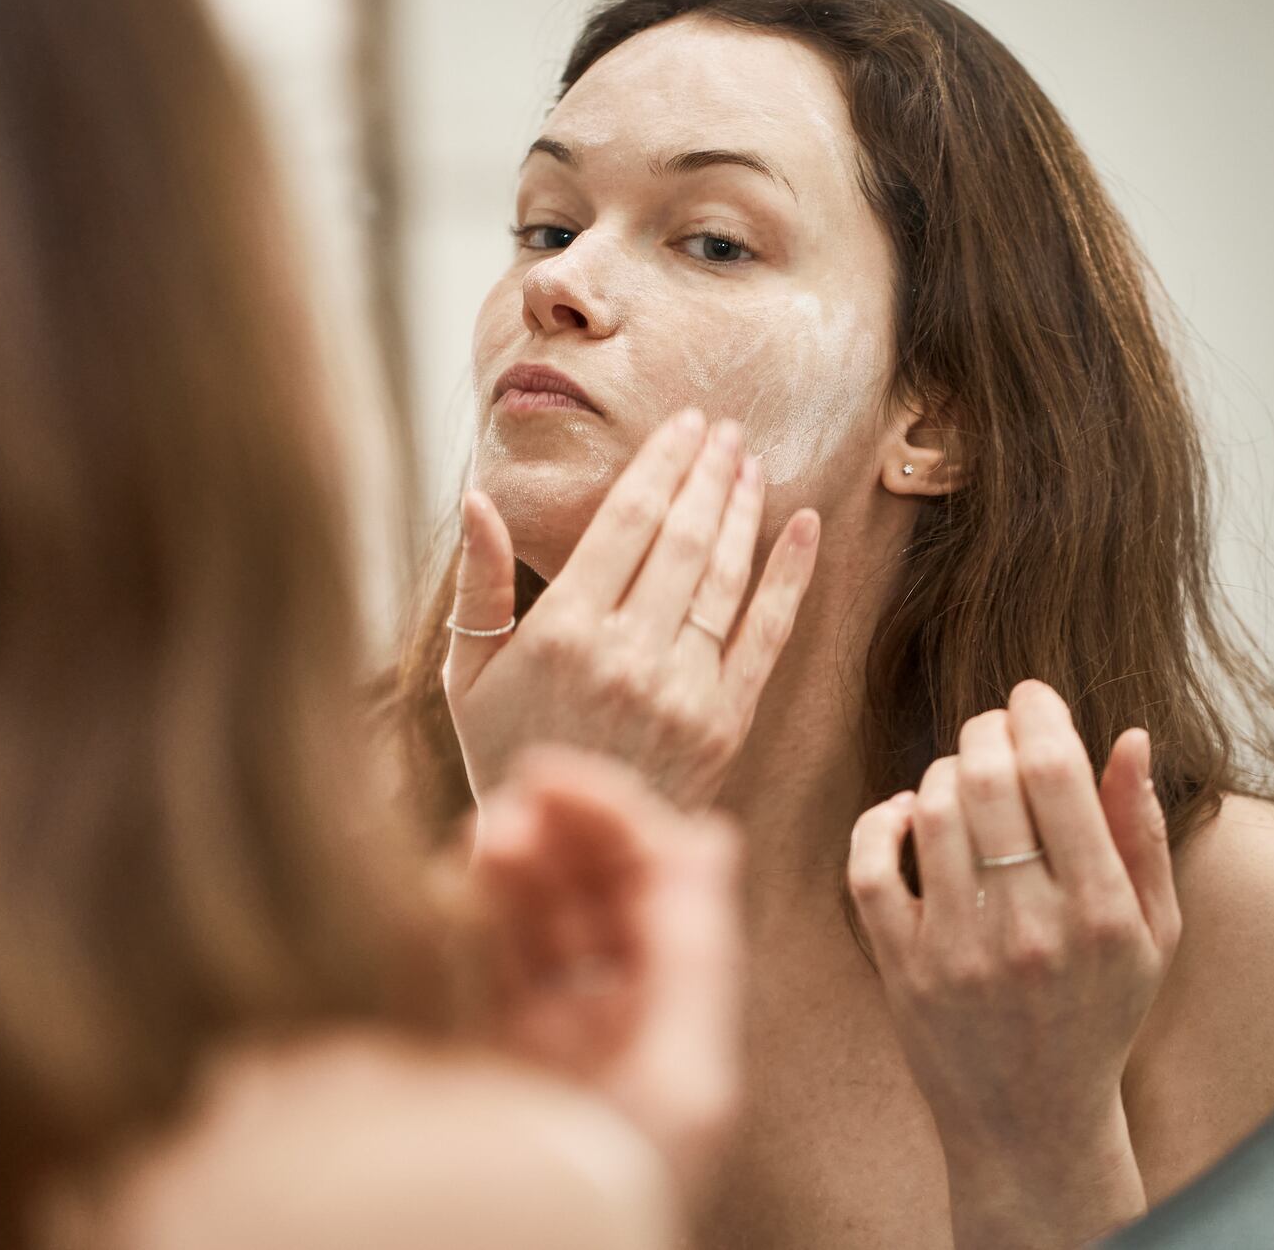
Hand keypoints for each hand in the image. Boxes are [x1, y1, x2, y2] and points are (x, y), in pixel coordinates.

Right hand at [445, 408, 819, 808]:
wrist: (566, 848)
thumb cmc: (507, 752)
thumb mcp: (468, 675)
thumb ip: (479, 586)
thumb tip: (476, 497)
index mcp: (561, 634)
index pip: (625, 523)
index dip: (661, 464)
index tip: (684, 425)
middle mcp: (626, 655)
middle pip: (682, 538)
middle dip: (708, 472)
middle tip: (726, 428)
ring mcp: (681, 689)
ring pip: (724, 576)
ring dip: (743, 509)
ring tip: (752, 462)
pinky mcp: (723, 721)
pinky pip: (766, 634)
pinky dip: (790, 576)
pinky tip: (805, 526)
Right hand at [463, 745, 745, 1206]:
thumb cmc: (618, 1192)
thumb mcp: (681, 1078)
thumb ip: (694, 952)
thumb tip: (711, 832)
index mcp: (663, 1021)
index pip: (648, 890)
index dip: (611, 820)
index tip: (551, 776)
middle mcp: (595, 1022)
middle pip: (579, 895)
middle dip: (553, 838)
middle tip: (514, 809)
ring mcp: (520, 1040)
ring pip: (512, 920)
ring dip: (502, 868)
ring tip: (484, 841)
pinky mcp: (450, 1061)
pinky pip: (445, 966)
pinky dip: (442, 917)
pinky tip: (439, 892)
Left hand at [846, 680, 1180, 1247]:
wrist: (1033, 1122)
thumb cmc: (1099, 1014)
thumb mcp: (1152, 932)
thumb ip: (1142, 832)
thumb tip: (1130, 736)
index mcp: (1101, 913)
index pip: (1055, 772)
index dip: (1036, 712)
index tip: (1031, 697)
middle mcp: (1030, 930)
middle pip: (988, 778)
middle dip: (987, 728)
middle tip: (993, 726)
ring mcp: (958, 951)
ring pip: (932, 810)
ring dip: (943, 771)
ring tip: (962, 777)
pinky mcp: (901, 969)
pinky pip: (870, 865)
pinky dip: (882, 821)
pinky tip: (908, 814)